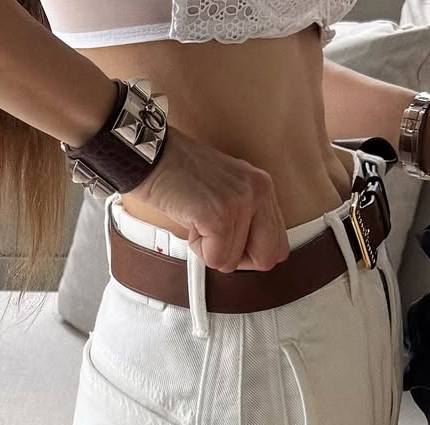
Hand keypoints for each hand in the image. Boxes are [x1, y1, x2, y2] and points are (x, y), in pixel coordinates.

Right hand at [124, 125, 290, 272]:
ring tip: (197, 220)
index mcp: (263, 186)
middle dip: (237, 259)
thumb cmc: (181, 176)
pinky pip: (216, 258)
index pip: (278, 245)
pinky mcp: (219, 214)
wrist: (151, 157)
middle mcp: (259, 190)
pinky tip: (190, 222)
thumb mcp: (227, 191)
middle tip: (216, 239)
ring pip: (234, 261)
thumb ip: (247, 218)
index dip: (252, 253)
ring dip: (209, 249)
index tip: (229, 241)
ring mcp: (240, 201)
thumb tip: (253, 253)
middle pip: (267, 258)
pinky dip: (198, 249)